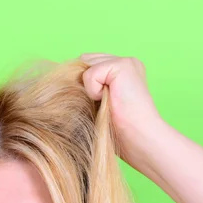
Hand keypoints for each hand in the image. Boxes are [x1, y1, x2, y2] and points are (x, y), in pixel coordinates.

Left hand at [80, 53, 165, 167]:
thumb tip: (62, 81)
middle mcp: (126, 62)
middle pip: (84, 62)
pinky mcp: (122, 65)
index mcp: (122, 72)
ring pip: (85, 67)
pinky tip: (110, 103)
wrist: (140, 140)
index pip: (88, 65)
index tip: (94, 105)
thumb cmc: (119, 133)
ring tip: (106, 105)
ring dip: (88, 90)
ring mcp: (125, 61)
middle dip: (82, 84)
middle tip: (98, 106)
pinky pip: (89, 74)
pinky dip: (93, 92)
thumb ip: (87, 90)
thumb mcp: (98, 106)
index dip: (82, 84)